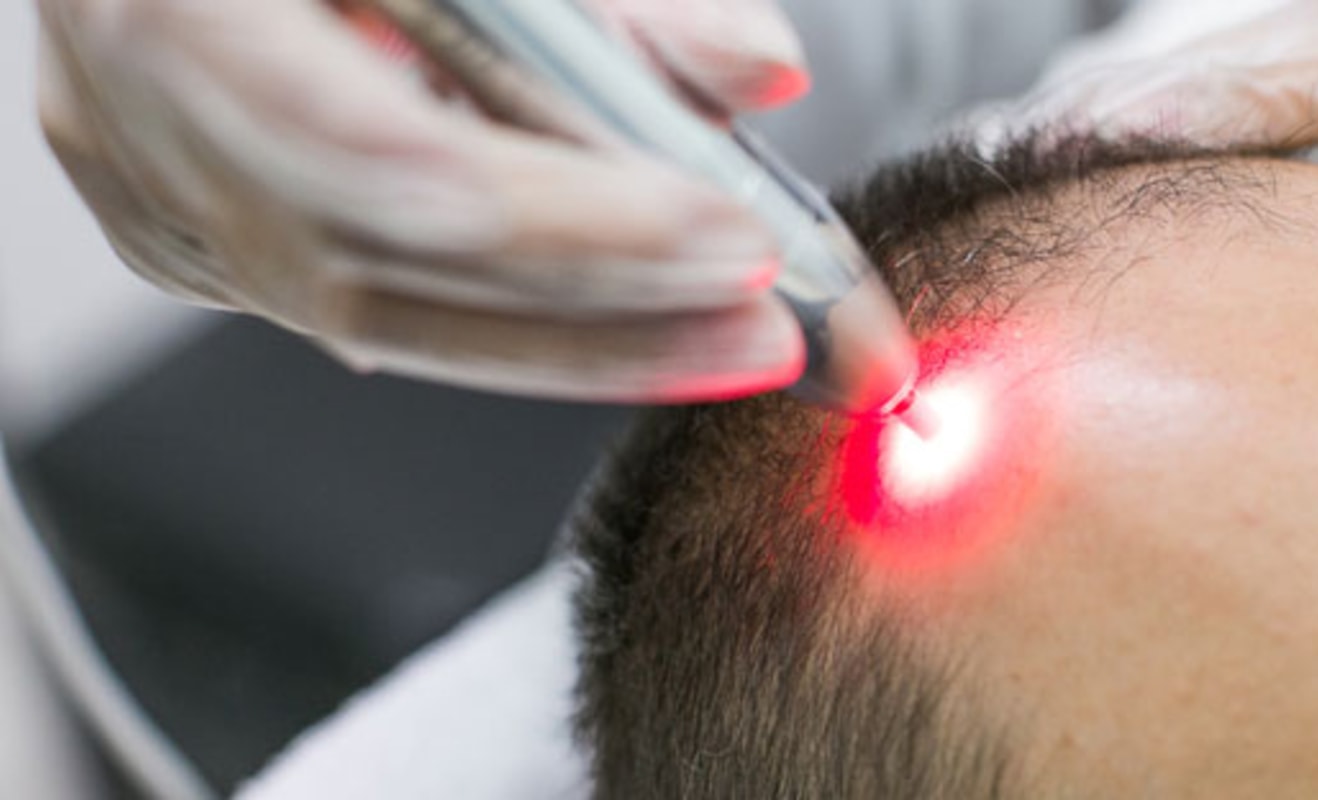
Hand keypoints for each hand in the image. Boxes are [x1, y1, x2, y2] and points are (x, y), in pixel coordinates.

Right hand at [37, 0, 812, 401]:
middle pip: (383, 263)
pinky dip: (501, 320)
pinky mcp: (190, 237)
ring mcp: (153, 188)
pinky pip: (357, 306)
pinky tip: (618, 326)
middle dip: (601, 301)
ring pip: (374, 316)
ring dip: (576, 342)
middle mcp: (135, 107)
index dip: (557, 209)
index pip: (370, 141)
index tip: (716, 229)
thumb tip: (757, 71)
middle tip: (764, 316)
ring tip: (729, 341)